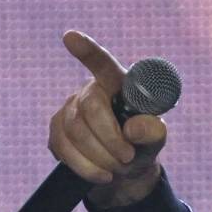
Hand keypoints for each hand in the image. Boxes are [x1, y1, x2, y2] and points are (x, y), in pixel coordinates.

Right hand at [49, 30, 166, 209]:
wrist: (123, 171)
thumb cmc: (141, 145)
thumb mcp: (155, 140)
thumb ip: (152, 132)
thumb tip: (133, 129)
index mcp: (117, 84)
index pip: (102, 64)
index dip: (87, 51)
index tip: (70, 38)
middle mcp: (90, 91)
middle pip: (91, 107)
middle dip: (110, 138)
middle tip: (127, 157)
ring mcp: (69, 109)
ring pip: (76, 131)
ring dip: (101, 157)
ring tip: (116, 168)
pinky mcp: (56, 130)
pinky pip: (64, 148)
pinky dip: (86, 167)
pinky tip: (101, 174)